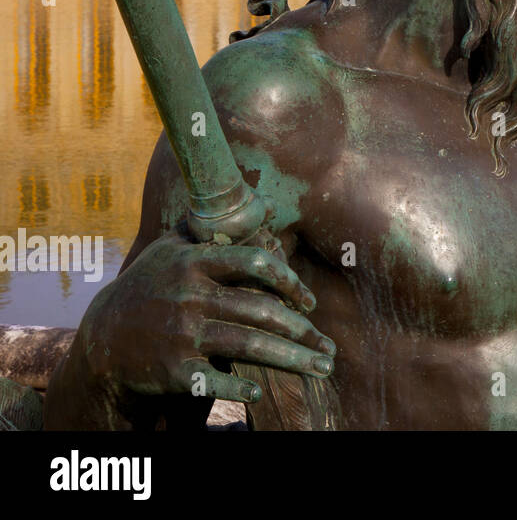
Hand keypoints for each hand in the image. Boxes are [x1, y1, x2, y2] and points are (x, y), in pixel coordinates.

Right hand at [77, 227, 334, 405]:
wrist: (104, 339)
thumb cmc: (151, 286)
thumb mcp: (172, 249)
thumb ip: (214, 227)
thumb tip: (265, 205)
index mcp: (195, 262)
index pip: (255, 262)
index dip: (290, 281)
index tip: (310, 302)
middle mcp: (190, 296)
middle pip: (262, 311)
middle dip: (304, 332)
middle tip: (329, 346)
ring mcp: (181, 334)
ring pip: (249, 346)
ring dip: (293, 361)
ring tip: (321, 369)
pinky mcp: (171, 370)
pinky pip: (215, 381)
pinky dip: (240, 389)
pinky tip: (260, 393)